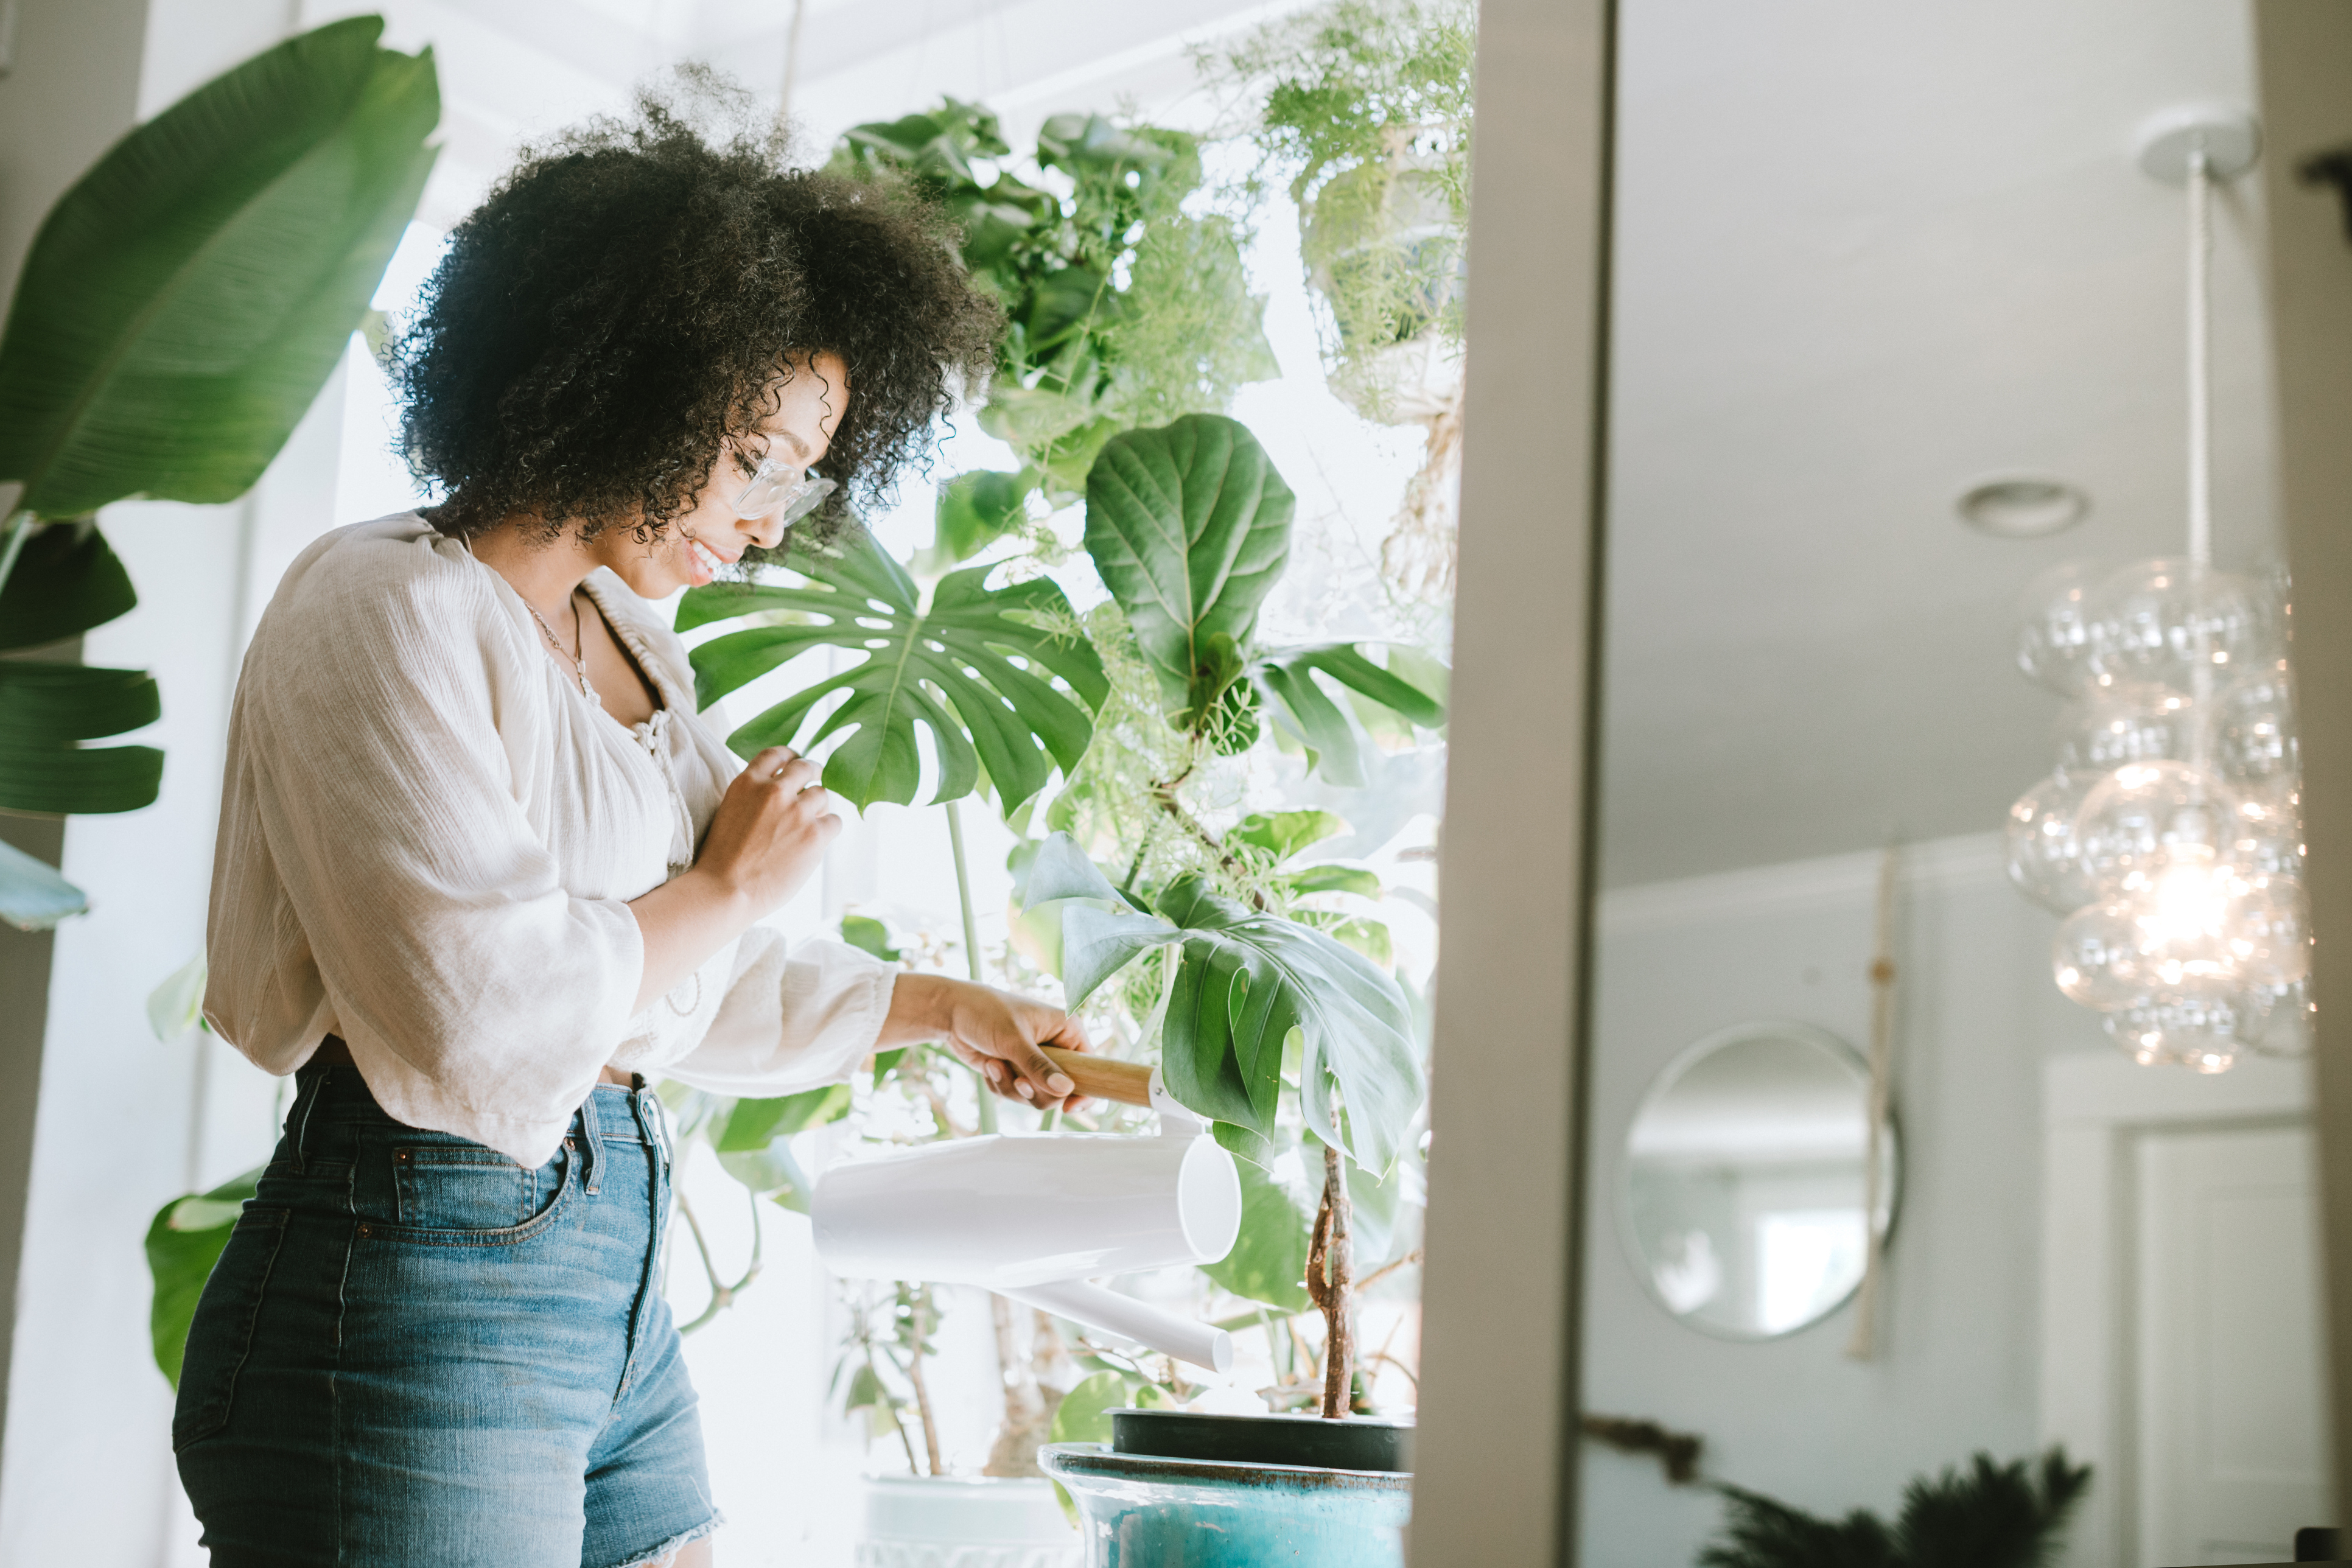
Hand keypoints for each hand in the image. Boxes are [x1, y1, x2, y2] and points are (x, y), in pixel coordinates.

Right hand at [692, 747, 840, 917]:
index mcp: (747, 782)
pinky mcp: (814, 834)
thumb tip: (781, 792)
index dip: (789, 757)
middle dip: (812, 773)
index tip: (795, 763)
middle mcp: (774, 790)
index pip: (776, 754)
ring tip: (809, 824)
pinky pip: (834, 822)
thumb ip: (753, 798)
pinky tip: (817, 841)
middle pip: (805, 767)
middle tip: (816, 783)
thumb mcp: (729, 813)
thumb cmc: (722, 862)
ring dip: (819, 807)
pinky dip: (828, 830)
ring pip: (823, 795)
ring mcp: (796, 811)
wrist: (725, 891)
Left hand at [883, 974, 1091, 1113]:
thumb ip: (1039, 1066)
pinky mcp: (1017, 1071)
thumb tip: (1066, 1090)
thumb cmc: (985, 1013)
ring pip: (1036, 1095)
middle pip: (1060, 1091)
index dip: (1083, 1091)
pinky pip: (1016, 1094)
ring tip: (994, 1064)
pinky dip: (1000, 1085)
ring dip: (1011, 1086)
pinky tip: (988, 1066)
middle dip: (1033, 1090)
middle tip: (1017, 1080)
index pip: (1089, 1067)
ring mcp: (1035, 1061)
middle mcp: (1056, 1047)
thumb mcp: (1013, 1040)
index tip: (1069, 1108)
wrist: (951, 1012)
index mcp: (1067, 1030)